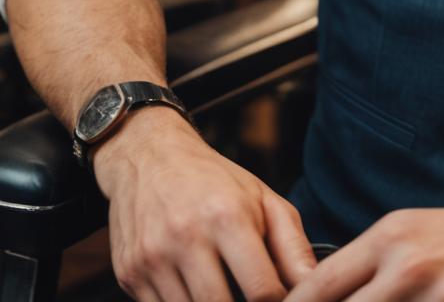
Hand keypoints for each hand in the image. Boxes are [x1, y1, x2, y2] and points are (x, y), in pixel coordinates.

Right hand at [92, 106, 315, 301]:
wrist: (148, 156)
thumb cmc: (213, 179)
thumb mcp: (261, 198)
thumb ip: (292, 244)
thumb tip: (315, 285)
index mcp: (227, 216)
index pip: (261, 290)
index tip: (279, 298)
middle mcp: (186, 237)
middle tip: (250, 296)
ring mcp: (152, 259)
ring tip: (222, 289)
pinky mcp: (129, 275)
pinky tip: (193, 289)